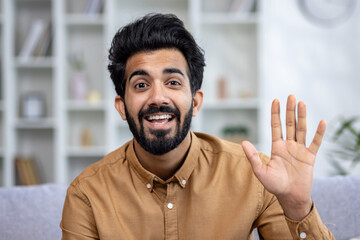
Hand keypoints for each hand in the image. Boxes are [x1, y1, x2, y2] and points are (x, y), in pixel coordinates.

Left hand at [241, 95, 325, 220]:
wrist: (290, 197)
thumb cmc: (274, 185)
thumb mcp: (260, 171)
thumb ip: (253, 156)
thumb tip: (244, 142)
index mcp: (277, 147)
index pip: (276, 126)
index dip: (276, 113)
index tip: (276, 100)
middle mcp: (288, 145)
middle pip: (289, 124)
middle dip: (289, 110)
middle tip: (291, 96)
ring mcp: (300, 150)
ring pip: (301, 129)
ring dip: (302, 116)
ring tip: (302, 103)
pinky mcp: (310, 157)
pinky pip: (316, 143)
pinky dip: (319, 133)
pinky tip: (322, 122)